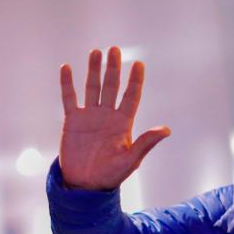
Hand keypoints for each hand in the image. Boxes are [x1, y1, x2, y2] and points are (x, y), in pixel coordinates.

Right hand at [58, 46, 170, 189]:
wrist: (86, 184)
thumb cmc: (111, 175)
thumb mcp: (131, 160)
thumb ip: (146, 143)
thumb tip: (166, 130)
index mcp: (123, 123)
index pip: (131, 97)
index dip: (135, 81)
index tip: (139, 64)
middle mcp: (107, 116)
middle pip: (111, 87)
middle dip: (114, 68)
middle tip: (115, 49)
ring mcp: (89, 117)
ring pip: (92, 88)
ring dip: (93, 70)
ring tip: (96, 52)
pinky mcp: (72, 121)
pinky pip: (69, 98)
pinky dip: (68, 84)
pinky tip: (67, 68)